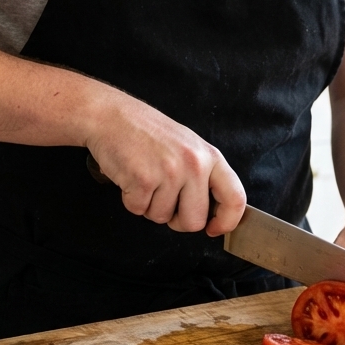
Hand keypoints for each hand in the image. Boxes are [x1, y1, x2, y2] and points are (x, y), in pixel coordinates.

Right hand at [87, 89, 245, 234]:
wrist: (110, 115)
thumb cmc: (147, 131)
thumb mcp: (187, 146)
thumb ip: (202, 175)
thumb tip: (212, 211)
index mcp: (210, 156)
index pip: (235, 198)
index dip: (227, 221)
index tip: (214, 229)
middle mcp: (194, 164)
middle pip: (194, 222)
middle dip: (177, 220)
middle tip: (163, 200)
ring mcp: (170, 172)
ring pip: (162, 218)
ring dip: (149, 206)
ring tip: (144, 177)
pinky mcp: (144, 179)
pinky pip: (139, 210)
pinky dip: (131, 199)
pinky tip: (130, 176)